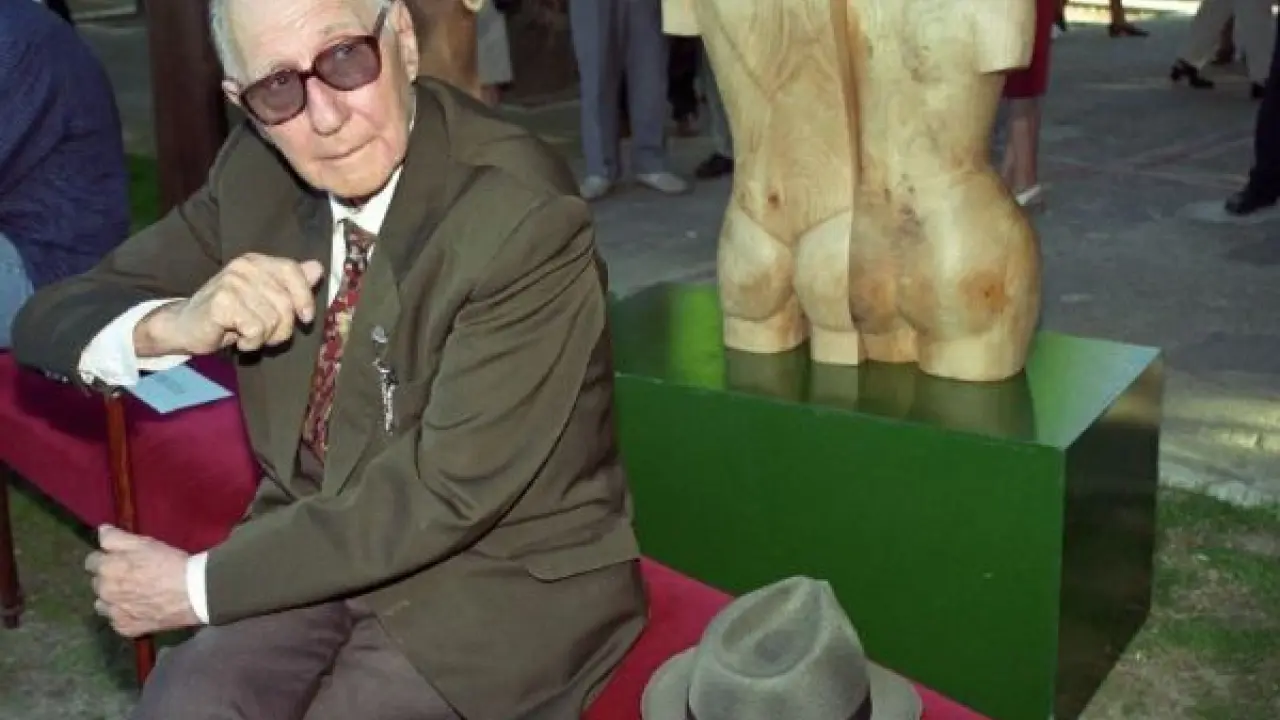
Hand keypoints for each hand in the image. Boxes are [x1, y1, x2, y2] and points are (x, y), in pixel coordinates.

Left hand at [85, 525, 199, 637]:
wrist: (193, 593)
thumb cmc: (169, 563)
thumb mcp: (144, 543)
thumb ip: (116, 537)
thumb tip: (100, 531)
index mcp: (107, 568)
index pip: (91, 561)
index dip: (105, 558)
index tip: (119, 559)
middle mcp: (104, 592)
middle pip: (96, 583)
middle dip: (108, 578)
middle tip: (130, 576)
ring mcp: (113, 613)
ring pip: (102, 604)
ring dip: (112, 599)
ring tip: (132, 595)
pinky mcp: (124, 628)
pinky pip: (115, 620)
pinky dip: (123, 615)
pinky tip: (139, 609)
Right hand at [136, 254, 324, 355]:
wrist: (185, 326)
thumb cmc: (228, 314)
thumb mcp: (262, 297)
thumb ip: (289, 283)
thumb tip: (318, 268)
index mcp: (256, 261)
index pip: (293, 271)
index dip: (304, 297)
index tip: (305, 318)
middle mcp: (244, 267)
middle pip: (286, 302)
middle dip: (282, 328)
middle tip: (266, 335)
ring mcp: (232, 283)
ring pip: (273, 320)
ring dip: (265, 338)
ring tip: (249, 335)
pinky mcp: (222, 302)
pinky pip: (256, 329)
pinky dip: (251, 343)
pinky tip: (238, 340)